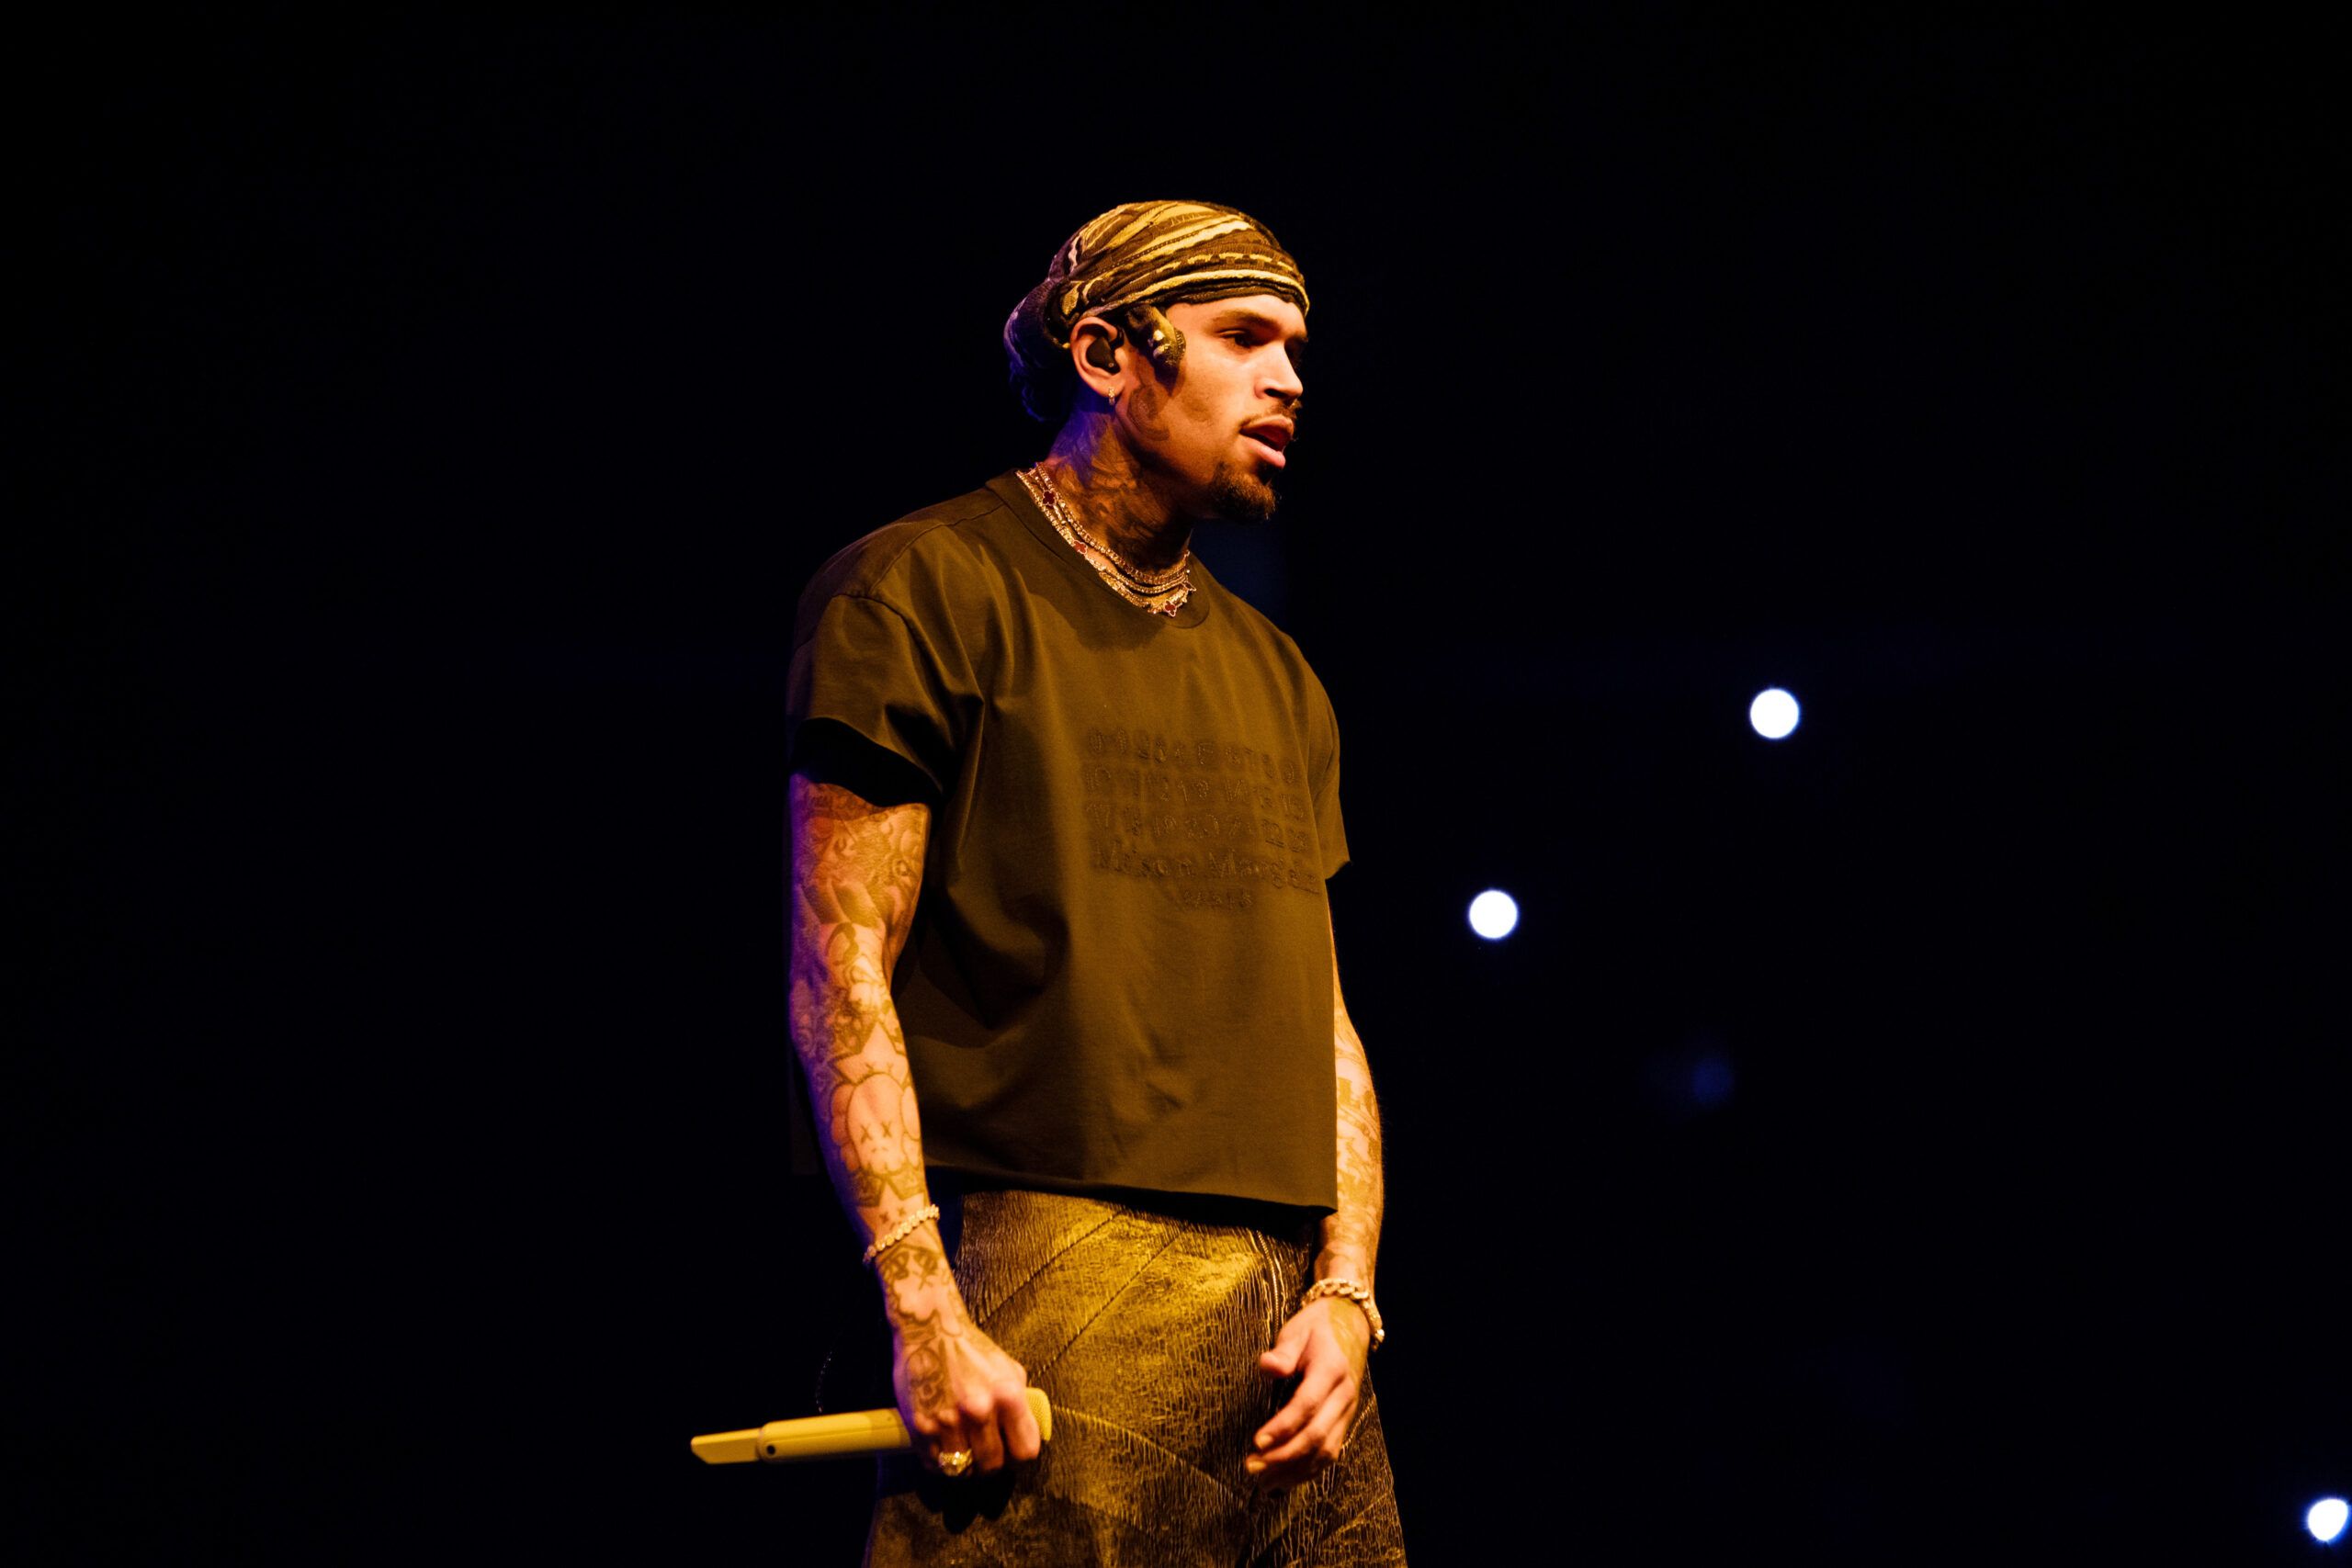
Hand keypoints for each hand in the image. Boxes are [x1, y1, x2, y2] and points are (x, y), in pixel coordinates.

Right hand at [889, 1291, 1040, 1475]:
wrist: (929, 1328)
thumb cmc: (971, 1348)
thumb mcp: (1008, 1369)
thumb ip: (1019, 1402)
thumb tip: (1025, 1433)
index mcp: (1008, 1396)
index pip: (1025, 1451)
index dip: (1018, 1458)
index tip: (1009, 1455)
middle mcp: (980, 1410)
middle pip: (992, 1466)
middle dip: (989, 1466)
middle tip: (982, 1457)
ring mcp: (949, 1420)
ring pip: (962, 1469)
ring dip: (962, 1467)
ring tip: (961, 1453)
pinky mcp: (921, 1425)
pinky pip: (933, 1463)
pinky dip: (938, 1462)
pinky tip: (941, 1450)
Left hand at [1247, 1294, 1370, 1487]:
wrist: (1348, 1326)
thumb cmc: (1315, 1330)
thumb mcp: (1296, 1331)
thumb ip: (1283, 1351)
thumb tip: (1267, 1367)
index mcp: (1332, 1369)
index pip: (1307, 1404)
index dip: (1282, 1426)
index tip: (1256, 1442)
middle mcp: (1344, 1395)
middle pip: (1316, 1435)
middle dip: (1284, 1456)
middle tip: (1252, 1467)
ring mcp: (1347, 1412)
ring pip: (1325, 1451)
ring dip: (1294, 1470)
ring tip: (1264, 1482)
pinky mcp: (1344, 1422)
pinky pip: (1329, 1453)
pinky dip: (1308, 1471)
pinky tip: (1284, 1480)